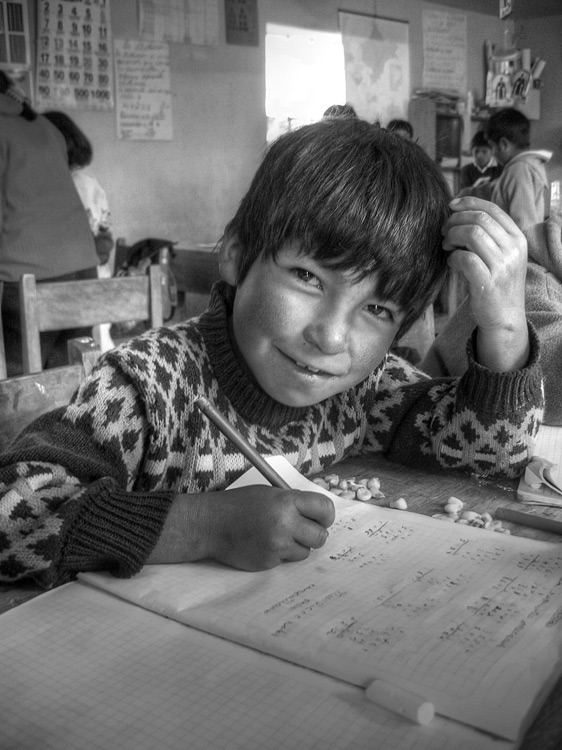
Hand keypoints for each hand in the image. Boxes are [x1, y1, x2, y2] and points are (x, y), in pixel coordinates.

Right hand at [148, 486, 335, 570]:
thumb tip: (318, 514)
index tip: (322, 518)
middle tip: (303, 530)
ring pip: (306, 552)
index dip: (326, 515)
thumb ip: (293, 502)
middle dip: (314, 533)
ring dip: (297, 546)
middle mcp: (285, 523)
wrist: (211, 524)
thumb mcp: (268, 493)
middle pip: (320, 536)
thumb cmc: (239, 505)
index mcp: (286, 501)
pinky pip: (287, 561)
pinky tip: (265, 544)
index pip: (325, 509)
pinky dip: (281, 554)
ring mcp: (277, 545)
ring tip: (279, 536)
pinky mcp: (269, 562)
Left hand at [442, 197, 528, 370]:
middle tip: (444, 232)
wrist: (504, 317)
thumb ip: (489, 235)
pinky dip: (452, 258)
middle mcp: (513, 249)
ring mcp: (502, 266)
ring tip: (446, 246)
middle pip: (479, 219)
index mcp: (517, 238)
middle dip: (455, 221)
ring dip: (452, 237)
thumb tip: (460, 213)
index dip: (469, 202)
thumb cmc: (497, 283)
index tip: (451, 205)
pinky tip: (452, 263)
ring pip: (471, 234)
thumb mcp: (502, 255)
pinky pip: (464, 258)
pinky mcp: (488, 282)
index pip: (492, 209)